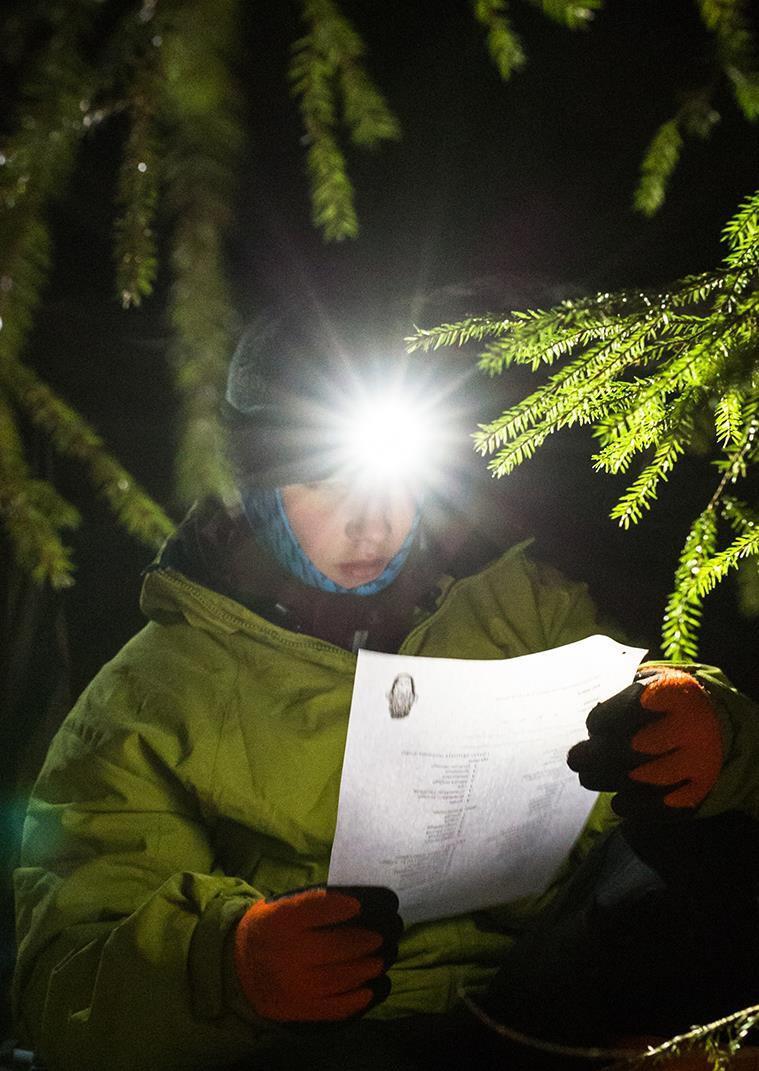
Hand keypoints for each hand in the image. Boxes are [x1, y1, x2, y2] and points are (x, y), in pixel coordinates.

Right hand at [233, 884, 401, 1021]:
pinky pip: (333, 1007)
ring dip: (365, 969)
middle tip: (379, 939)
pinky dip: (355, 999)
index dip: (338, 907)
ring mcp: (293, 986)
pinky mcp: (298, 1009)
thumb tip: (356, 906)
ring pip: (338, 978)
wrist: (239, 968)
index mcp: (280, 921)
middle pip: (334, 947)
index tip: (358, 905)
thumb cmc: (270, 929)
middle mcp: (286, 954)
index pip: (313, 909)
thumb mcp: (280, 907)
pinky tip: (368, 990)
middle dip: (363, 942)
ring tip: (378, 962)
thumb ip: (311, 905)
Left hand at [567, 668, 722, 817]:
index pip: (630, 707)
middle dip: (596, 756)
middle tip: (575, 759)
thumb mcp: (650, 687)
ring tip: (588, 776)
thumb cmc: (666, 707)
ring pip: (643, 780)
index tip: (592, 727)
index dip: (603, 720)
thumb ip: (619, 700)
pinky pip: (660, 807)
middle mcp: (693, 728)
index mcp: (677, 693)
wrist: (716, 727)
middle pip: (633, 748)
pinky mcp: (700, 793)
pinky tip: (618, 800)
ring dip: (606, 780)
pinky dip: (634, 806)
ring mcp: (700, 763)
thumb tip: (583, 728)